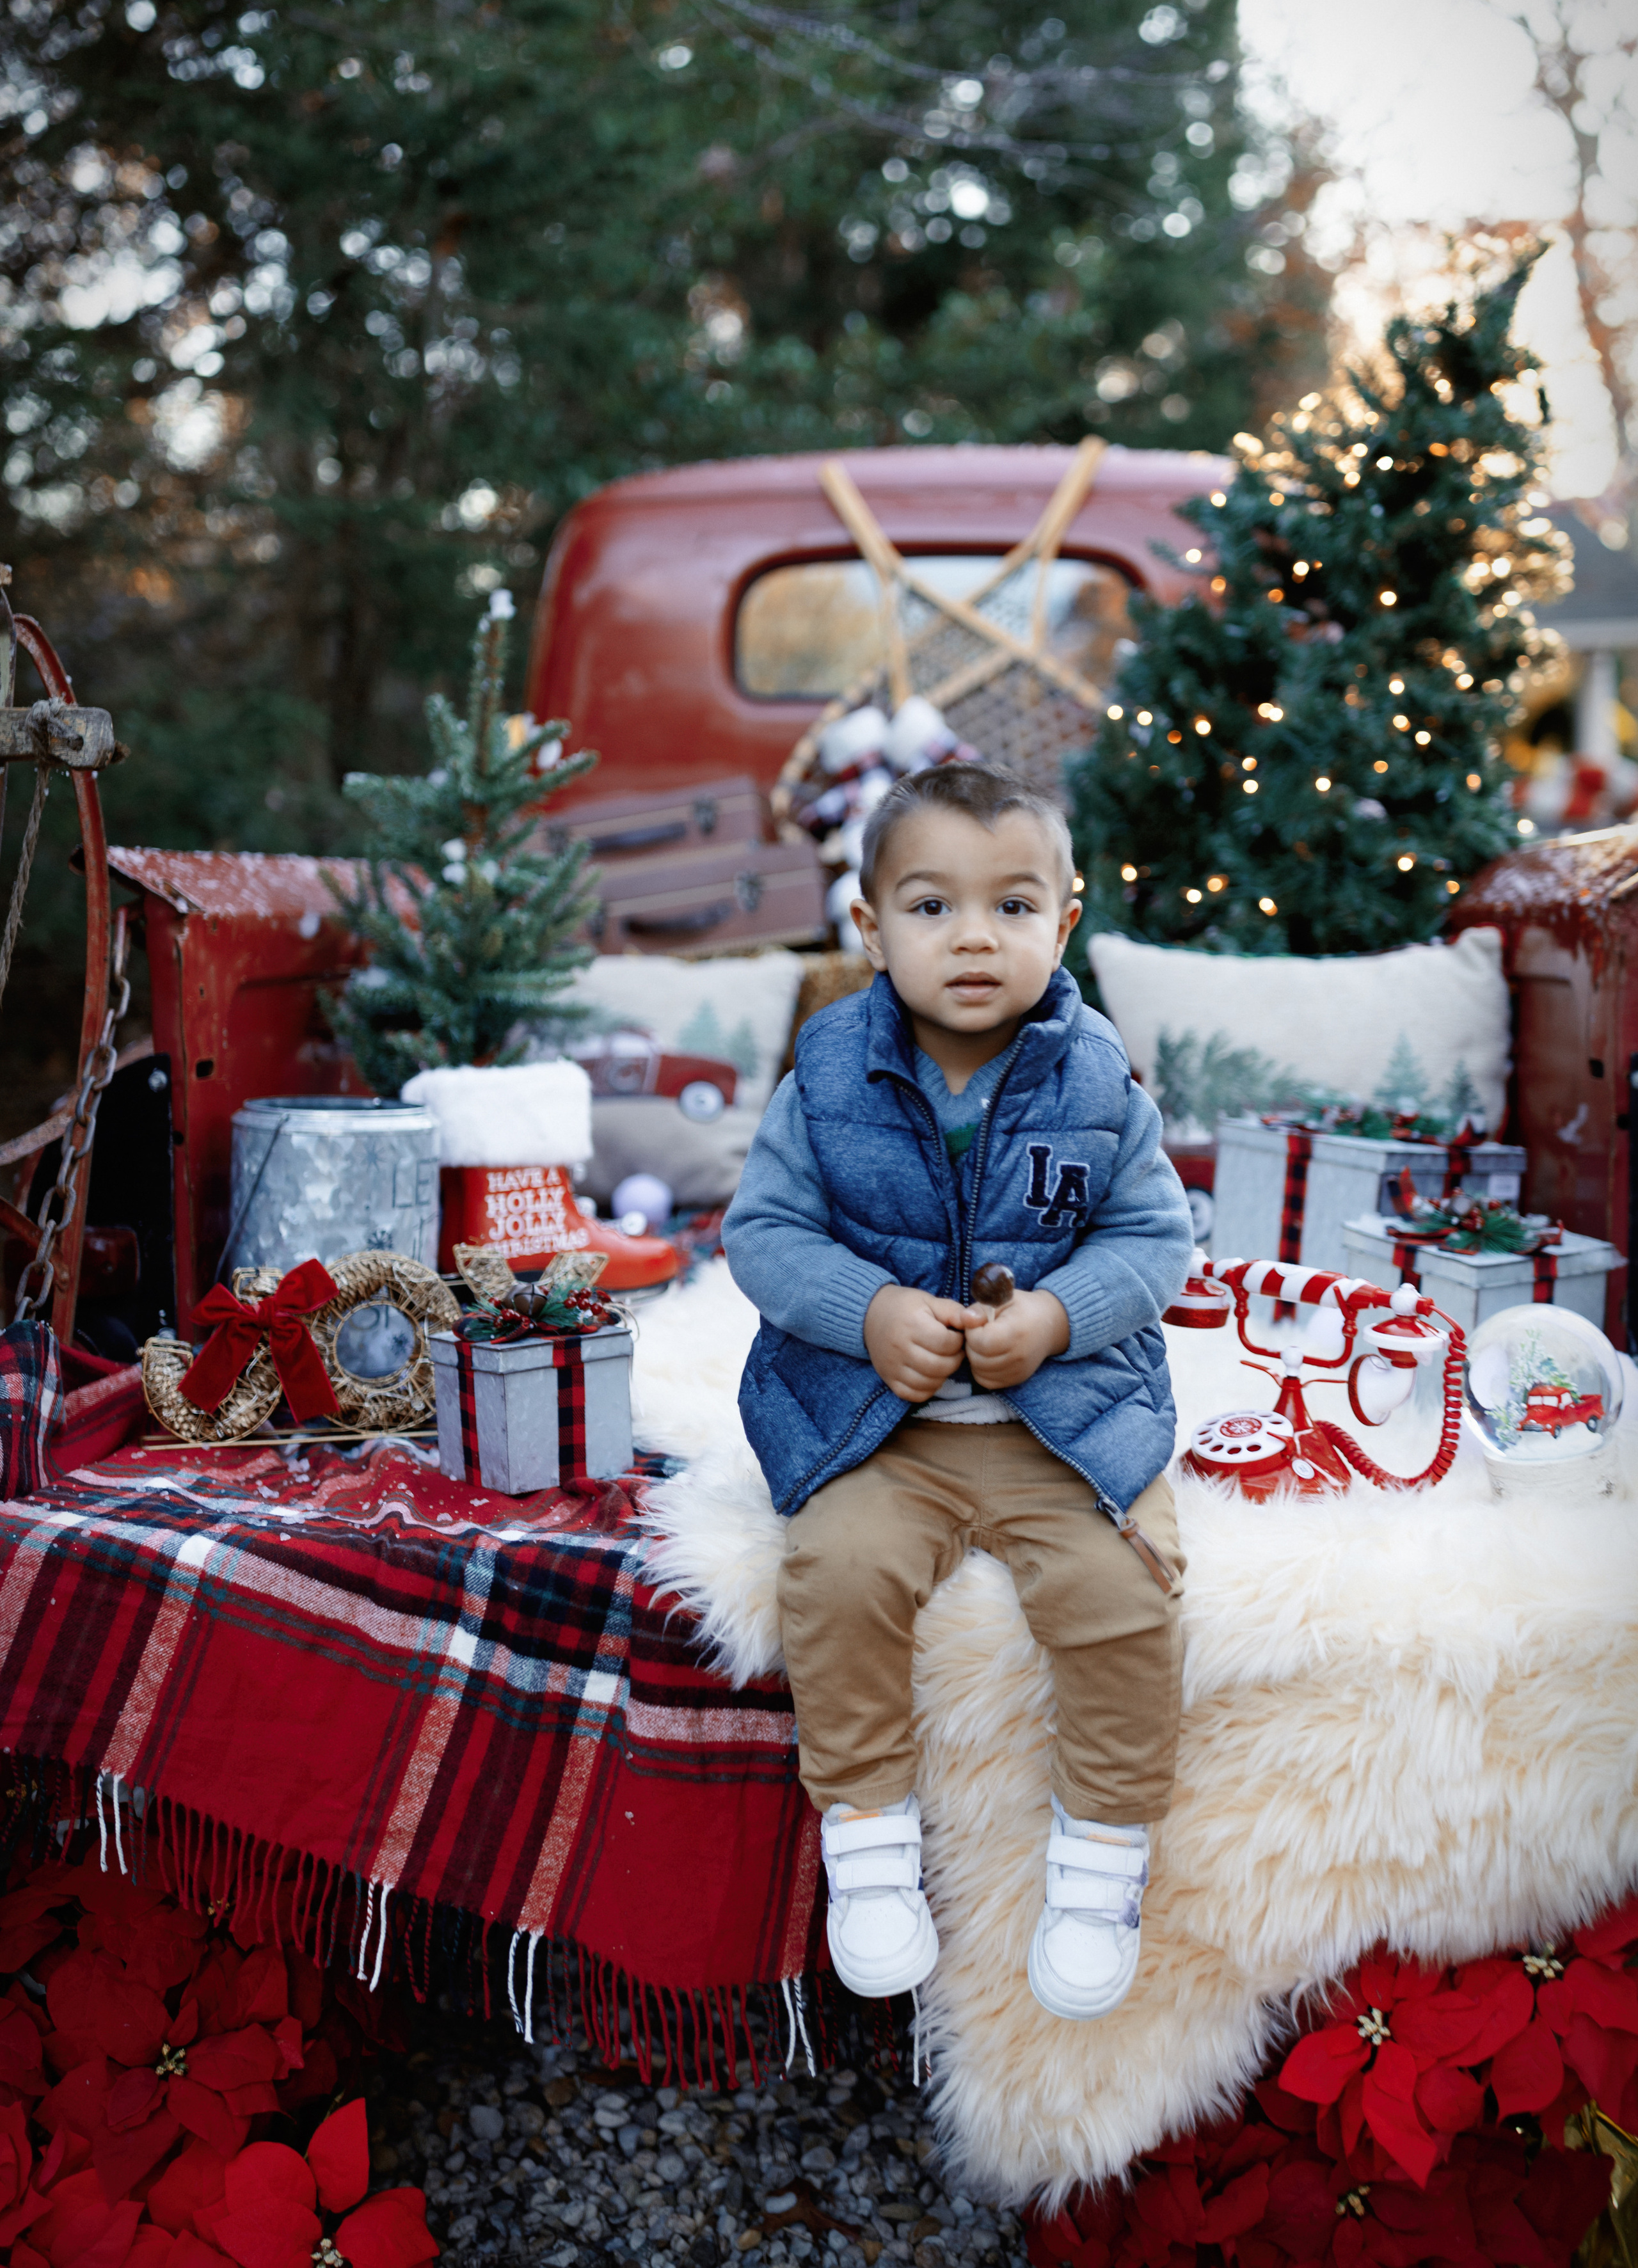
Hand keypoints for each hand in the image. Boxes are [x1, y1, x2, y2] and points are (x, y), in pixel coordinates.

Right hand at [864, 1285, 971, 1402]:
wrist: (870, 1315)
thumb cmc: (906, 1307)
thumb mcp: (930, 1301)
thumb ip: (954, 1311)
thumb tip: (977, 1321)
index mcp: (912, 1324)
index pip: (947, 1343)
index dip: (959, 1341)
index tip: (955, 1336)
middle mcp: (900, 1347)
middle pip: (940, 1366)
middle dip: (954, 1359)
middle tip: (953, 1351)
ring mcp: (893, 1366)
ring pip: (929, 1383)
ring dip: (943, 1375)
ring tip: (942, 1361)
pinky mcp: (888, 1379)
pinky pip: (914, 1395)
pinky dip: (927, 1389)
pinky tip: (930, 1375)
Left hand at [962, 1286, 1069, 1390]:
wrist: (1049, 1325)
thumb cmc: (1022, 1308)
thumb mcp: (1002, 1298)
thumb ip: (981, 1308)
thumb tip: (964, 1319)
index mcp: (1016, 1332)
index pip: (981, 1341)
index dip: (972, 1331)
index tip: (980, 1322)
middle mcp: (1019, 1357)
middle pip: (977, 1358)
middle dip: (972, 1344)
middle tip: (982, 1331)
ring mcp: (1018, 1371)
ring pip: (979, 1371)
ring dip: (975, 1357)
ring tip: (986, 1342)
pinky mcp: (1016, 1380)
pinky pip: (986, 1381)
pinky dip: (981, 1369)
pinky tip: (988, 1355)